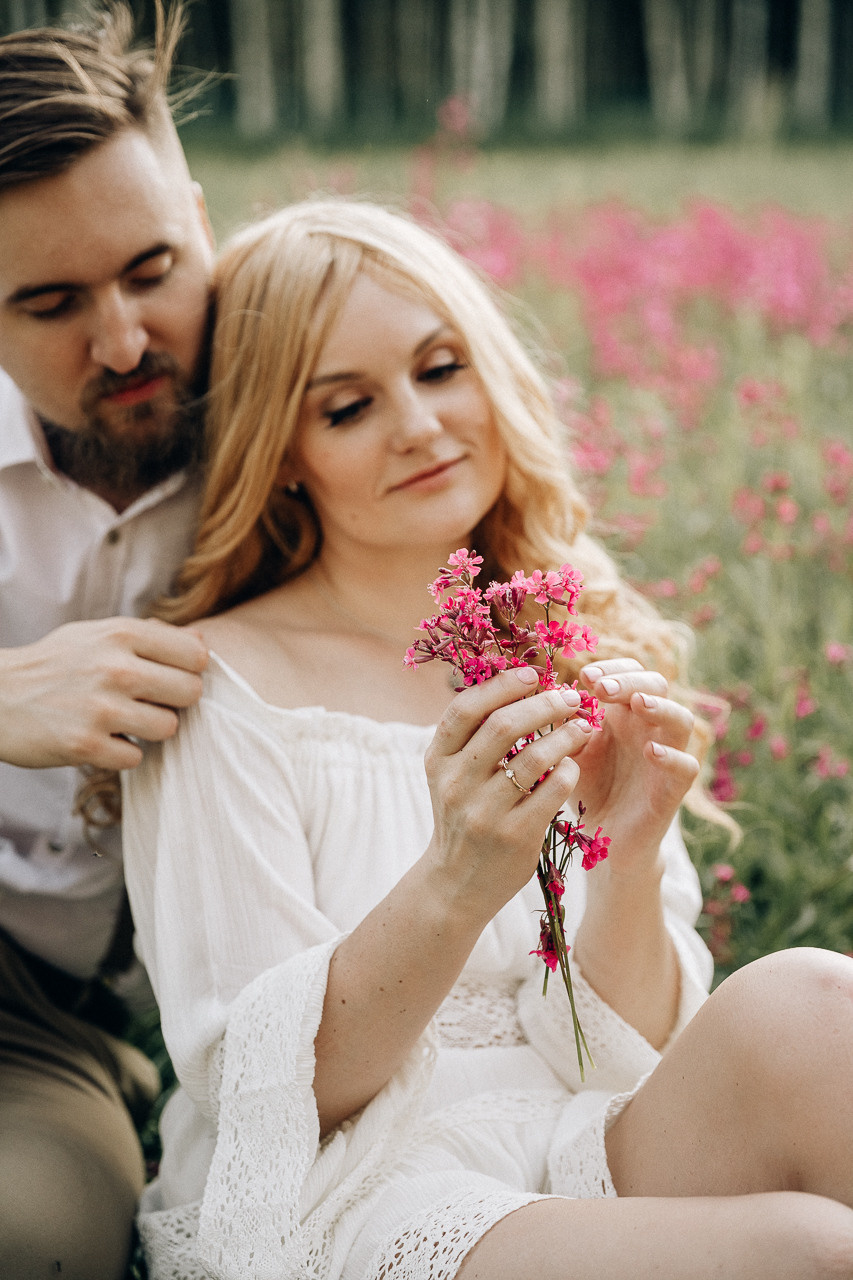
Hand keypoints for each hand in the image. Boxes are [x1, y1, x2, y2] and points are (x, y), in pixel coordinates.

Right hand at [0, 617, 208, 769]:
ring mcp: (101, 708)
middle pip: (191, 692)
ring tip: (123, 721)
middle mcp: (115, 668)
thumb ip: (150, 636)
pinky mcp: (86, 745)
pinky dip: (121, 753)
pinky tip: (101, 739)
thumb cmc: (55, 664)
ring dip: (149, 730)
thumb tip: (201, 640)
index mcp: (121, 634)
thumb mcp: (97, 635)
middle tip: (149, 703)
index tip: (170, 677)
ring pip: (168, 728)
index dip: (189, 670)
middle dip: (175, 702)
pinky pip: (136, 758)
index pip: (196, 654)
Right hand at [423, 666, 593, 923]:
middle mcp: (455, 784)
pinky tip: (574, 763)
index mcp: (437, 760)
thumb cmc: (463, 815)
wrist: (457, 883)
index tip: (533, 674)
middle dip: (544, 704)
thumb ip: (474, 735)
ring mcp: (484, 812)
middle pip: (503, 726)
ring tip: (583, 726)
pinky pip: (553, 789)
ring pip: (535, 756)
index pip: (465, 708)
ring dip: (566, 734)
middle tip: (570, 697)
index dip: (501, 685)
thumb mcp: (452, 774)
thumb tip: (517, 681)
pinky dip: (569, 768)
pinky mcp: (514, 836)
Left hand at [574, 658, 698, 874]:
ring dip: (661, 707)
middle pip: (657, 686)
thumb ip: (564, 727)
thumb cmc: (586, 787)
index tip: (585, 676)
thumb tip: (554, 696)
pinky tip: (651, 750)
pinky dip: (672, 756)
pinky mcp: (673, 789)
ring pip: (681, 720)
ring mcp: (667, 756)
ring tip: (637, 703)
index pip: (630, 672)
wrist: (603, 836)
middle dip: (630, 680)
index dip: (613, 668)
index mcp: (625, 713)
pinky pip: (686, 766)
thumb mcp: (569, 752)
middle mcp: (650, 727)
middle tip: (601, 686)